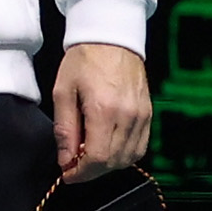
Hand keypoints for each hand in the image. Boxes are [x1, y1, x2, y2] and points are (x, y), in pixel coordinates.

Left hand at [49, 37, 157, 181]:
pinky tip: (109, 148)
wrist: (111, 37)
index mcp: (104, 109)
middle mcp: (127, 116)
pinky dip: (124, 155)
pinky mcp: (148, 114)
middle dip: (91, 171)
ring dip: (108, 165)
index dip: (81, 173)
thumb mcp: (63, 91)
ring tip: (90, 156)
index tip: (68, 173)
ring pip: (128, 158)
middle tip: (75, 165)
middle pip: (113, 162)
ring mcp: (142, 116)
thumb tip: (66, 160)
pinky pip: (140, 147)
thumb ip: (64, 129)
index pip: (97, 158)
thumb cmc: (84, 60)